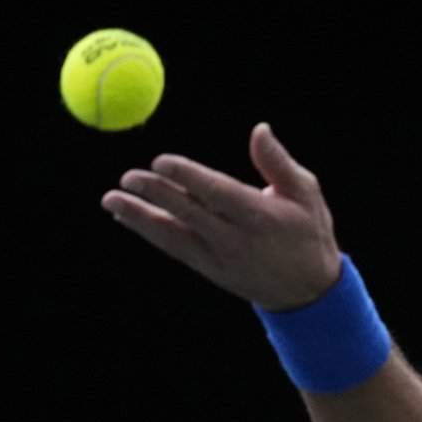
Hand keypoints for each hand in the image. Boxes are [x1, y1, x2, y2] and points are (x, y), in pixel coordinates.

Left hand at [101, 123, 342, 309]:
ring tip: (112, 201)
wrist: (308, 292)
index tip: (161, 161)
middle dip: (156, 195)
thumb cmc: (308, 233)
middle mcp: (236, 240)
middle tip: (128, 177)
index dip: (186, 177)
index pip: (216, 193)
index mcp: (260, 217)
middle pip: (188, 214)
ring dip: (140, 219)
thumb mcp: (306, 193)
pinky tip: (129, 218)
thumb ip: (278, 162)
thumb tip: (259, 129)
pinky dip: (151, 232)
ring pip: (174, 236)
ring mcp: (220, 259)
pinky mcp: (210, 270)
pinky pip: (175, 249)